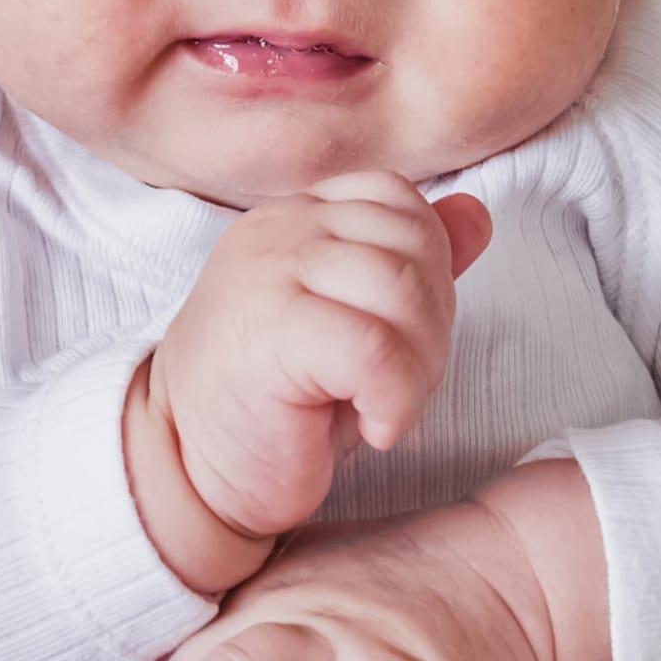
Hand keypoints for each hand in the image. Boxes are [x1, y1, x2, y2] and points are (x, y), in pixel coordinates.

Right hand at [127, 172, 490, 590]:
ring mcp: (269, 272)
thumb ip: (409, 264)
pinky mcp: (269, 329)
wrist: (185, 461)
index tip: (397, 337)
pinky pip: (375, 348)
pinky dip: (395, 397)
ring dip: (419, 365)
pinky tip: (371, 427)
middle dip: (433, 324)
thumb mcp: (351, 320)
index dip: (427, 269)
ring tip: (383, 405)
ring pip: (401, 290)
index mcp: (295, 218)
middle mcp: (279, 230)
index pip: (397, 199)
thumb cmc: (272, 398)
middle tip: (395, 384)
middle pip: (412, 244)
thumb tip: (475, 216)